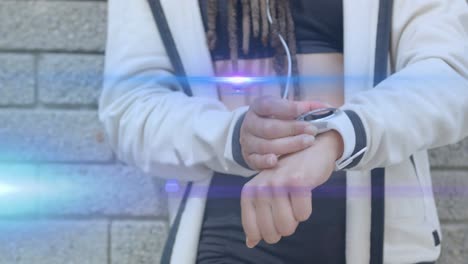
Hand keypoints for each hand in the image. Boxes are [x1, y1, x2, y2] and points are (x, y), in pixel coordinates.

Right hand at [240, 96, 324, 169]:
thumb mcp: (284, 110)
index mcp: (258, 107)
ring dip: (288, 145)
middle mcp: (250, 124)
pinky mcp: (249, 157)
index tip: (305, 110)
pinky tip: (276, 161)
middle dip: (293, 129)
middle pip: (269, 128)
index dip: (287, 108)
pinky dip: (266, 161)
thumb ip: (303, 108)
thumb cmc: (274, 120)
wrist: (254, 135)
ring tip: (307, 142)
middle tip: (312, 130)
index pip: (269, 105)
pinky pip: (256, 160)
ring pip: (266, 145)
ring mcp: (248, 141)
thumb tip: (325, 107)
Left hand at [240, 131, 343, 247]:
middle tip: (288, 210)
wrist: (310, 148)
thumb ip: (257, 217)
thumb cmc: (287, 175)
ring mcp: (278, 183)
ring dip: (295, 220)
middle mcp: (261, 187)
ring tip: (295, 202)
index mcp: (250, 192)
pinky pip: (303, 215)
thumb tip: (251, 243)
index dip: (266, 234)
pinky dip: (306, 210)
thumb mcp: (266, 193)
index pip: (252, 229)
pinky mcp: (297, 182)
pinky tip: (304, 194)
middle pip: (271, 232)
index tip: (274, 224)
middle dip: (283, 228)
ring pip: (287, 226)